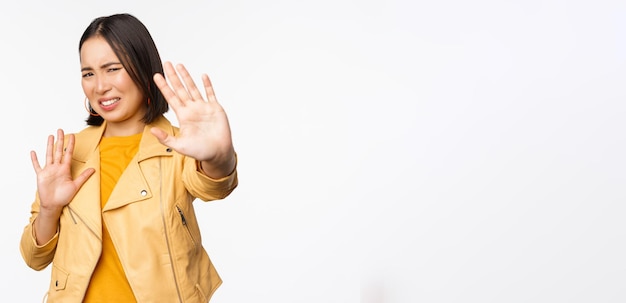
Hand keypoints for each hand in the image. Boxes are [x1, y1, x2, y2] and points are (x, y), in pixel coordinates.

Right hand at [30, 129, 94, 213]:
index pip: (68, 154)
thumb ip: (83, 176)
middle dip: (60, 140)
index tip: (72, 135)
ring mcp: (48, 170)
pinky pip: (37, 166)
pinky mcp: (41, 175)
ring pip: (49, 155)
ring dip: (49, 146)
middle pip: (58, 151)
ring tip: (50, 136)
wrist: (54, 204)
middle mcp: (57, 167)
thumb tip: (94, 169)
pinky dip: (34, 159)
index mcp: (65, 169)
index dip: (70, 145)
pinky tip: (33, 152)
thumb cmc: (64, 196)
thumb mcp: (76, 185)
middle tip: (60, 130)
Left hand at [152, 62, 234, 176]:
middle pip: (180, 89)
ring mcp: (204, 108)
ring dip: (187, 77)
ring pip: (193, 88)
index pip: (171, 97)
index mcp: (183, 116)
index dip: (163, 86)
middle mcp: (192, 109)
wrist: (218, 153)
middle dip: (173, 76)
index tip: (156, 76)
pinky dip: (207, 85)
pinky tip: (203, 75)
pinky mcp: (215, 108)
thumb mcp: (180, 146)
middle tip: (166, 63)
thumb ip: (166, 139)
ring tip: (180, 65)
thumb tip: (151, 130)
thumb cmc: (200, 151)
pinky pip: (210, 94)